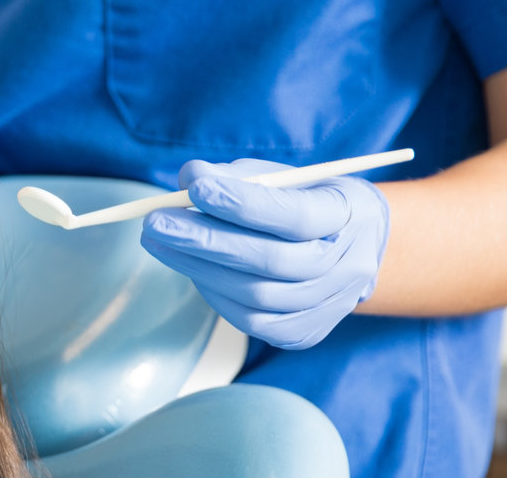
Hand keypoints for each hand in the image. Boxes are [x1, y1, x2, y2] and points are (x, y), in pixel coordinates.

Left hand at [140, 158, 390, 349]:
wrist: (351, 247)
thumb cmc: (305, 200)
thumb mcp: (282, 175)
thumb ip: (237, 175)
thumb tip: (189, 177)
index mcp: (349, 215)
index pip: (296, 215)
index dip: (243, 204)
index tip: (195, 188)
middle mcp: (348, 265)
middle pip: (273, 262)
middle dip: (207, 242)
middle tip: (155, 222)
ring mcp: (331, 305)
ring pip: (257, 296)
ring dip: (199, 267)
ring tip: (160, 242)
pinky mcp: (306, 332)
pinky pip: (253, 321)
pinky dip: (215, 294)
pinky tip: (191, 268)